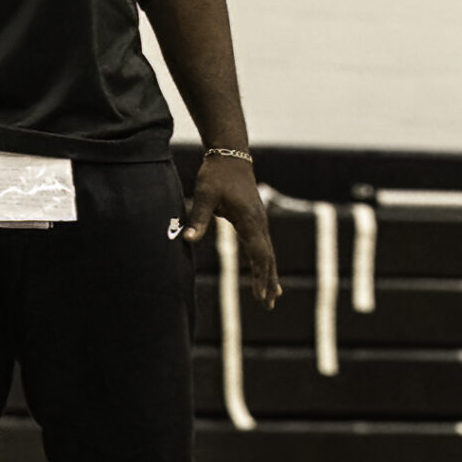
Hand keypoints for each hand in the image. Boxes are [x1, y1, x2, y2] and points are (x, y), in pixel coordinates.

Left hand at [182, 154, 280, 307]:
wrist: (230, 156)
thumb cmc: (216, 175)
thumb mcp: (204, 195)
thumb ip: (198, 218)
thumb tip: (187, 239)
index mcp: (250, 220)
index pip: (259, 254)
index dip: (260, 276)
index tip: (259, 294)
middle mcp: (260, 223)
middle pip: (268, 258)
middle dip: (268, 282)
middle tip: (268, 305)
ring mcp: (260, 221)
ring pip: (268, 254)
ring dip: (270, 275)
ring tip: (273, 297)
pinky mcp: (255, 220)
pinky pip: (263, 246)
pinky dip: (266, 263)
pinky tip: (265, 274)